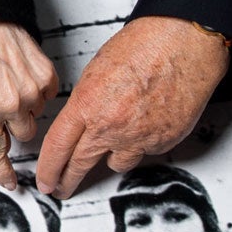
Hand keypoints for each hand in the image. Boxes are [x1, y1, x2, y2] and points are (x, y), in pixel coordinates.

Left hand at [0, 22, 59, 187]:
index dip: (3, 171)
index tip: (11, 183)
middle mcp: (10, 105)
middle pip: (24, 134)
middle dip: (16, 124)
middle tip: (8, 104)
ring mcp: (31, 92)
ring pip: (37, 115)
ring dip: (28, 106)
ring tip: (14, 83)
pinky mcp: (47, 78)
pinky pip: (49, 96)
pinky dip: (39, 90)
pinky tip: (26, 75)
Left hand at [35, 18, 230, 197]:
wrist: (185, 43)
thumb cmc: (145, 46)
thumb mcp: (97, 71)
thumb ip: (85, 103)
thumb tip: (80, 122)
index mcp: (87, 104)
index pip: (57, 147)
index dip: (48, 169)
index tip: (45, 180)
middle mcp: (110, 126)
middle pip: (80, 165)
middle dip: (67, 180)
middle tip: (61, 189)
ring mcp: (138, 138)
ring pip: (115, 163)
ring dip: (112, 156)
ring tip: (118, 136)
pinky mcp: (162, 142)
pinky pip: (144, 151)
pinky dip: (142, 142)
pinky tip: (146, 120)